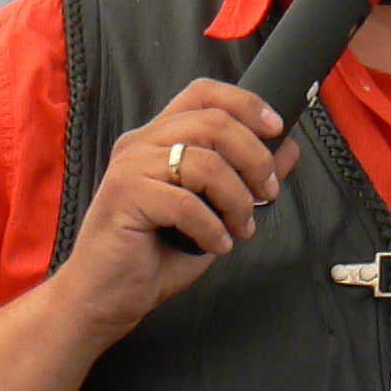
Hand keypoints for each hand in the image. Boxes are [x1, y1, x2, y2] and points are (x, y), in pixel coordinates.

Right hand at [55, 80, 301, 341]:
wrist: (104, 297)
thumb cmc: (152, 255)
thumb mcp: (212, 212)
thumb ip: (244, 178)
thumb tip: (287, 150)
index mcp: (157, 139)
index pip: (202, 93)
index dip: (246, 104)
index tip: (276, 128)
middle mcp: (140, 144)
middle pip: (213, 123)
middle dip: (255, 158)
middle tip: (267, 194)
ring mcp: (129, 168)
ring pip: (205, 162)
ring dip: (237, 200)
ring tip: (240, 229)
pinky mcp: (124, 197)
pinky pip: (186, 203)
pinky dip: (212, 228)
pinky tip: (217, 246)